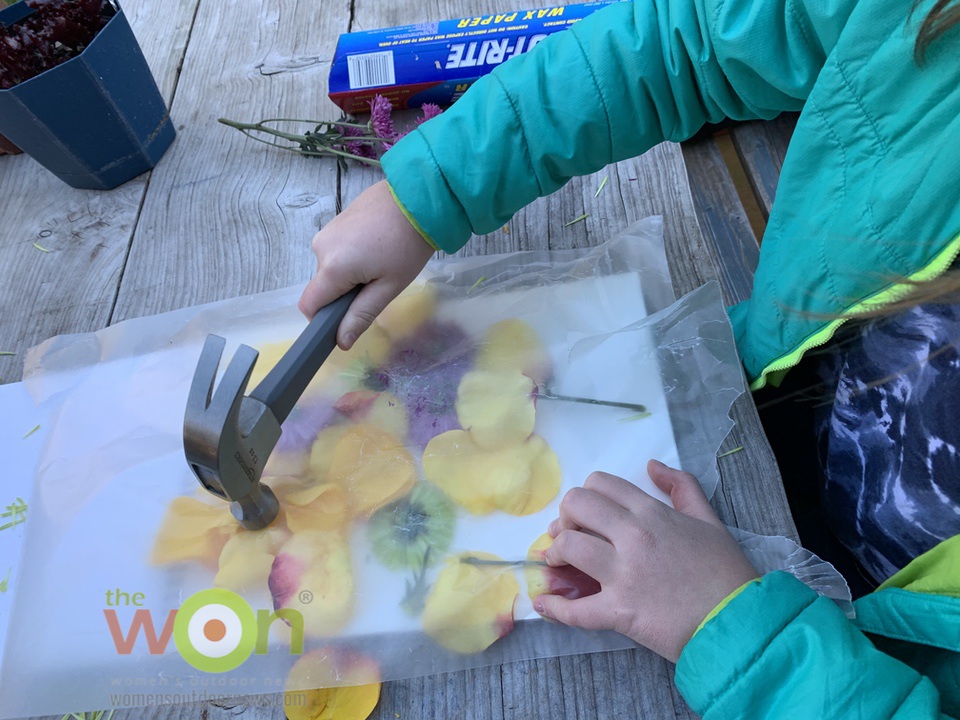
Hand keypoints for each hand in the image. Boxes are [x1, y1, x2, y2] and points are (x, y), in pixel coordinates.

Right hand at [298, 180, 434, 348]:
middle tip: (379, 282)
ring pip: (331, 267)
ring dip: (350, 272)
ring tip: (381, 260)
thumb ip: (361, 315)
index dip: (323, 319)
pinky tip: (377, 245)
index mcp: (331, 268)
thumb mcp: (388, 287)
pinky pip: (337, 250)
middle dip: (345, 293)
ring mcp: (327, 231)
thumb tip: (341, 342)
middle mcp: (320, 248)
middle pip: (323, 286)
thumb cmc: (407, 245)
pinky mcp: (335, 221)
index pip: (309, 305)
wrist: (419, 197)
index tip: (347, 318)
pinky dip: (352, 255)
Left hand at [534, 460, 758, 661]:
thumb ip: (682, 487)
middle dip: (565, 517)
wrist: (739, 623)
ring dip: (555, 553)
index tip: (586, 514)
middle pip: (576, 506)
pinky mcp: (619, 612)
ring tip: (558, 563)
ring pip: (568, 547)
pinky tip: (544, 605)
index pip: (600, 484)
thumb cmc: (725, 573)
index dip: (586, 494)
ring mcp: (623, 574)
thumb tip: (653, 466)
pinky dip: (554, 609)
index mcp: (652, 513)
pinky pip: (576, 609)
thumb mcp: (710, 521)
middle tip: (569, 534)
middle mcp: (633, 537)